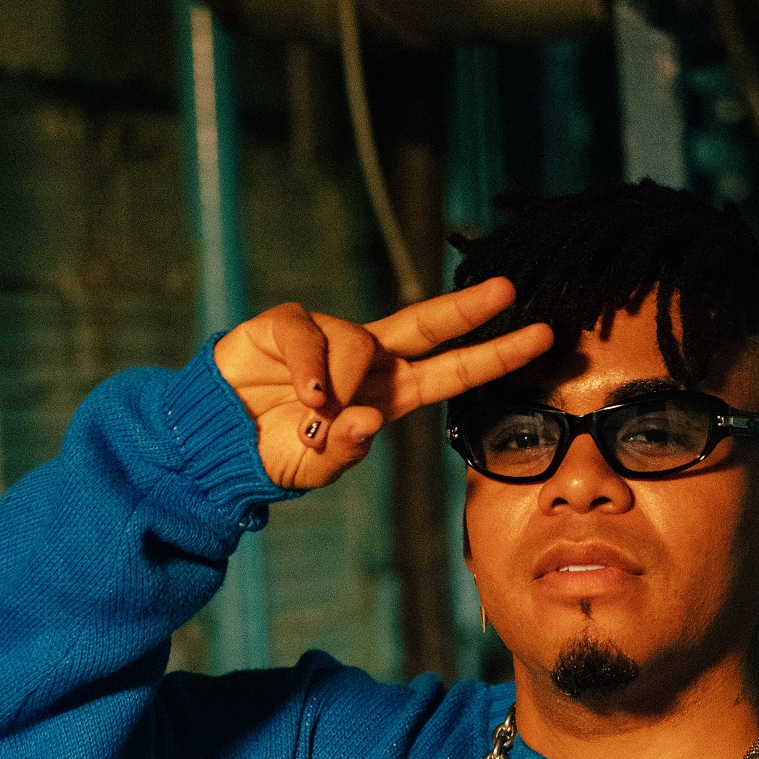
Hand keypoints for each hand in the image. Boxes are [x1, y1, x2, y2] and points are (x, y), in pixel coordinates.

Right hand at [213, 277, 550, 491]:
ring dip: (343, 383)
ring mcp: (328, 338)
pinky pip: (309, 336)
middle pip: (426, 324)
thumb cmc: (274, 454)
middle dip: (467, 308)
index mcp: (388, 394)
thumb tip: (368, 419)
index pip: (451, 372)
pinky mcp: (287, 325)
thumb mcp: (315, 467)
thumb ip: (344, 449)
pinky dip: (308, 370)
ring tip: (313, 416)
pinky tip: (303, 399)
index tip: (541, 338)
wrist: (217, 442)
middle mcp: (367, 360)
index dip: (494, 354)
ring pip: (358, 343)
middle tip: (507, 292)